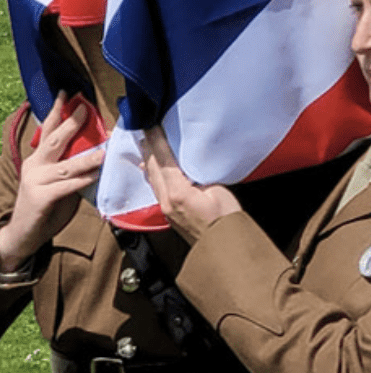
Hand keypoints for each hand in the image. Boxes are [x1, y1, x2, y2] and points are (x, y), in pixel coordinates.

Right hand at [0, 96, 103, 271]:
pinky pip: (67, 186)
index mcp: (38, 158)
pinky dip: (83, 180)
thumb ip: (74, 166)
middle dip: (72, 123)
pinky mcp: (41, 198)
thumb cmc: (47, 205)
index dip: (57, 111)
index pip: (48, 130)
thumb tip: (100, 149)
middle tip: (85, 108)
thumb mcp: (61, 181)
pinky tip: (95, 175)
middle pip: (55, 141)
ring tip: (105, 150)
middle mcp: (34, 165)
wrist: (24, 234)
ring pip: (66, 165)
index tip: (67, 93)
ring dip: (88, 157)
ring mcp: (36, 181)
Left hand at [141, 126, 240, 244]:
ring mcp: (166, 208)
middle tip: (143, 128)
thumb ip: (201, 176)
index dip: (157, 141)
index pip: (164, 160)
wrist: (223, 248)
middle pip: (153, 168)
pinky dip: (152, 172)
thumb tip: (192, 168)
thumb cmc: (225, 221)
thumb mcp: (218, 191)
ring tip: (144, 143)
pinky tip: (149, 168)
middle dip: (148, 146)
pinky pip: (156, 187)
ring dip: (148, 158)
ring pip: (151, 177)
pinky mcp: (169, 212)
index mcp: (178, 192)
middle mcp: (166, 200)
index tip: (151, 124)